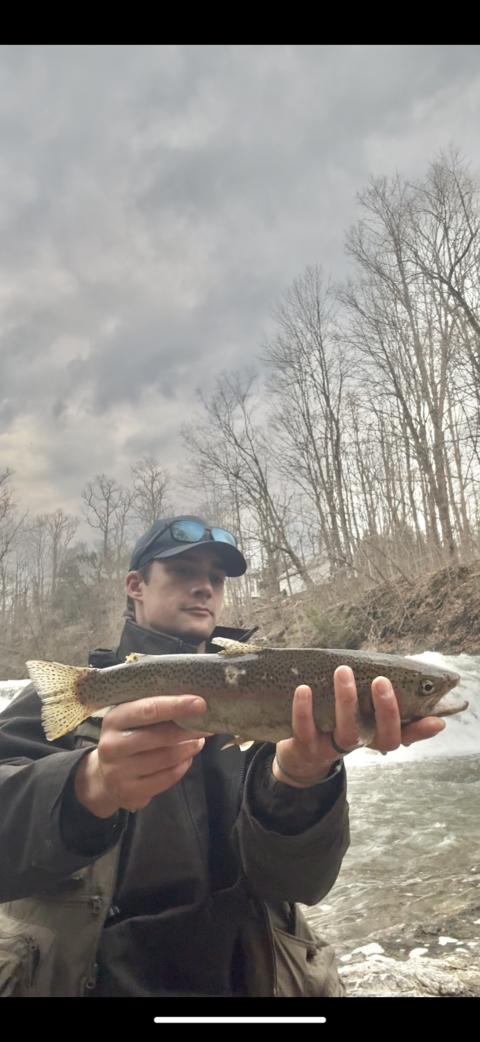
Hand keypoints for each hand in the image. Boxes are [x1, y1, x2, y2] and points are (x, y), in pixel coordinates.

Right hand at [74, 695, 210, 815]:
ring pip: (166, 757)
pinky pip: (166, 778)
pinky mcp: (129, 792)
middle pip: (161, 736)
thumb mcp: (132, 720)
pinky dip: (182, 767)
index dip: (176, 705)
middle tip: (208, 725)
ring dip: (189, 749)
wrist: (104, 775)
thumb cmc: (127, 738)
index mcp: (114, 719)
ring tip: (198, 741)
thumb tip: (194, 702)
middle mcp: (112, 745)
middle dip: (189, 730)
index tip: (201, 703)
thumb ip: (156, 710)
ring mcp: (118, 771)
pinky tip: (187, 759)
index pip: (148, 709)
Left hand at [273, 666, 445, 787]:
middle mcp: (360, 743)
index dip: (420, 730)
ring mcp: (334, 749)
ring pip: (346, 732)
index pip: (404, 734)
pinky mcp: (306, 748)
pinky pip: (305, 731)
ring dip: (346, 701)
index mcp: (374, 734)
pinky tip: (304, 689)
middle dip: (386, 709)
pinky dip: (304, 710)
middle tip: (381, 680)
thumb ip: (384, 703)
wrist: (300, 754)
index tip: (435, 718)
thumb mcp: (359, 713)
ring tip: (343, 670)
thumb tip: (424, 703)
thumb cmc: (335, 721)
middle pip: (381, 736)